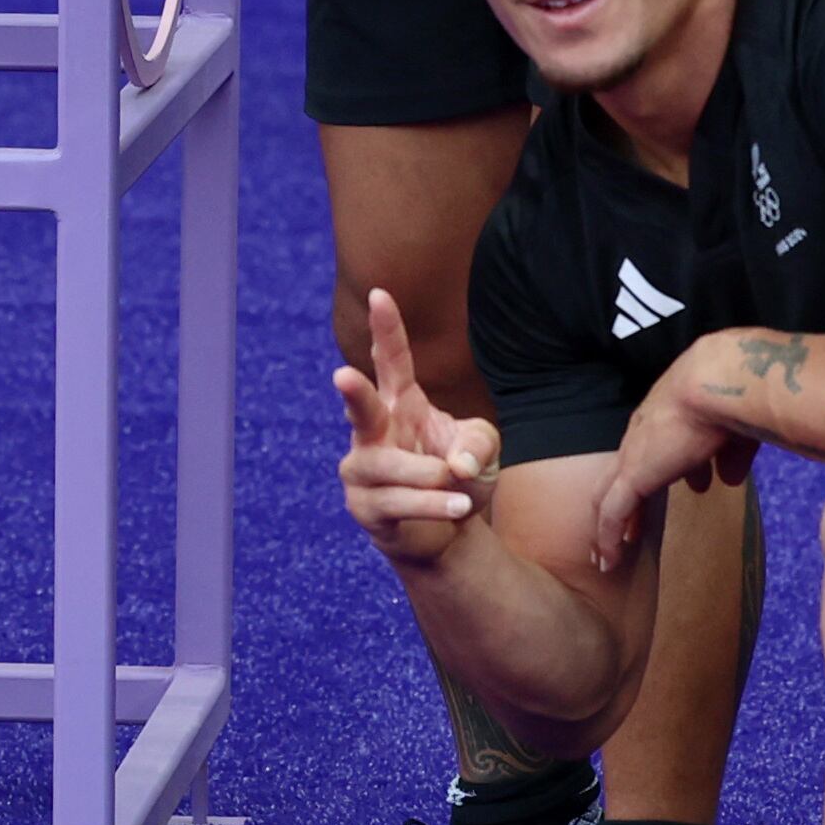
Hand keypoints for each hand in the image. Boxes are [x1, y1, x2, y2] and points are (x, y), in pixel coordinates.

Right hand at [333, 292, 501, 562]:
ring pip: (387, 467)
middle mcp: (373, 432)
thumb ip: (477, 444)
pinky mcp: (365, 507)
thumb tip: (454, 466)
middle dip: (353, 393)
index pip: (391, 361)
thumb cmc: (457, 475)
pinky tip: (458, 506)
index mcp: (400, 404)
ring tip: (457, 485)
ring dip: (427, 475)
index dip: (386, 329)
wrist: (445, 531)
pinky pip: (396, 503)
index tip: (380, 294)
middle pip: (361, 408)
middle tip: (342, 375)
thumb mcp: (481, 449)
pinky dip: (431, 504)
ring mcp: (363, 470)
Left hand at [587, 351, 748, 573]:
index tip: (648, 509)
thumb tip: (730, 479)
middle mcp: (641, 438)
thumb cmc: (731, 402)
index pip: (645, 459)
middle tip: (619, 536)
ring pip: (606, 496)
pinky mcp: (633, 474)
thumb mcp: (733, 436)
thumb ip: (730, 457)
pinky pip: (612, 513)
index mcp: (662, 425)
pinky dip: (607, 537)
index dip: (644, 485)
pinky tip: (609, 560)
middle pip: (618, 478)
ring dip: (606, 527)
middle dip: (618, 508)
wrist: (718, 384)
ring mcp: (633, 456)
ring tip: (606, 555)